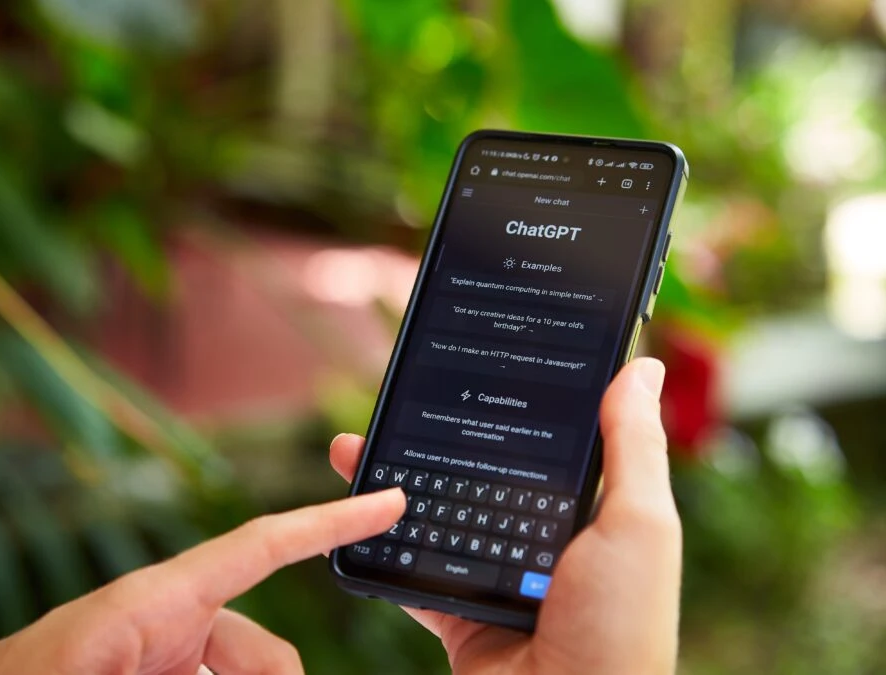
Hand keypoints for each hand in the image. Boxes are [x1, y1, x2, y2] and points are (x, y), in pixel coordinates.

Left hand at [0, 488, 405, 674]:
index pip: (260, 545)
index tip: (388, 502)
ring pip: (232, 666)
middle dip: (277, 674)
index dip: (328, 522)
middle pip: (259, 644)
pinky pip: (201, 674)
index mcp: (152, 603)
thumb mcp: (106, 670)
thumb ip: (203, 656)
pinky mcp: (138, 671)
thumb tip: (281, 667)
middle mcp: (156, 622)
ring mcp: (145, 652)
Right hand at [329, 357, 681, 674]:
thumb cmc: (623, 628)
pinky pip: (409, 570)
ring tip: (357, 448)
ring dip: (394, 482)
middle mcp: (539, 539)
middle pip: (479, 473)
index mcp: (586, 513)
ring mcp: (495, 575)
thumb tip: (643, 367)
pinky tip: (353, 514)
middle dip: (436, 436)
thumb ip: (634, 447)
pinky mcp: (457, 611)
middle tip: (399, 399)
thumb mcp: (639, 525)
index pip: (542, 441)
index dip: (509, 401)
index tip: (475, 361)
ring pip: (436, 514)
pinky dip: (378, 545)